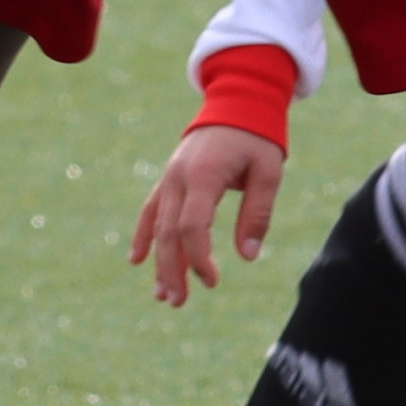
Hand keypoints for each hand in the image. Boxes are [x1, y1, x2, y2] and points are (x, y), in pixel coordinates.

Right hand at [129, 126, 285, 306]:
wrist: (237, 103)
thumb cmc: (257, 139)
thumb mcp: (269, 172)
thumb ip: (257, 214)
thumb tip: (248, 257)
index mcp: (204, 175)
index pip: (191, 226)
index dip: (198, 259)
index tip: (213, 281)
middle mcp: (178, 178)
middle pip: (168, 232)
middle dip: (172, 270)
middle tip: (179, 302)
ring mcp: (169, 178)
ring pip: (156, 226)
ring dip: (159, 262)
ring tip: (164, 296)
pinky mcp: (168, 179)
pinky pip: (149, 210)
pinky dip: (142, 235)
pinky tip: (136, 260)